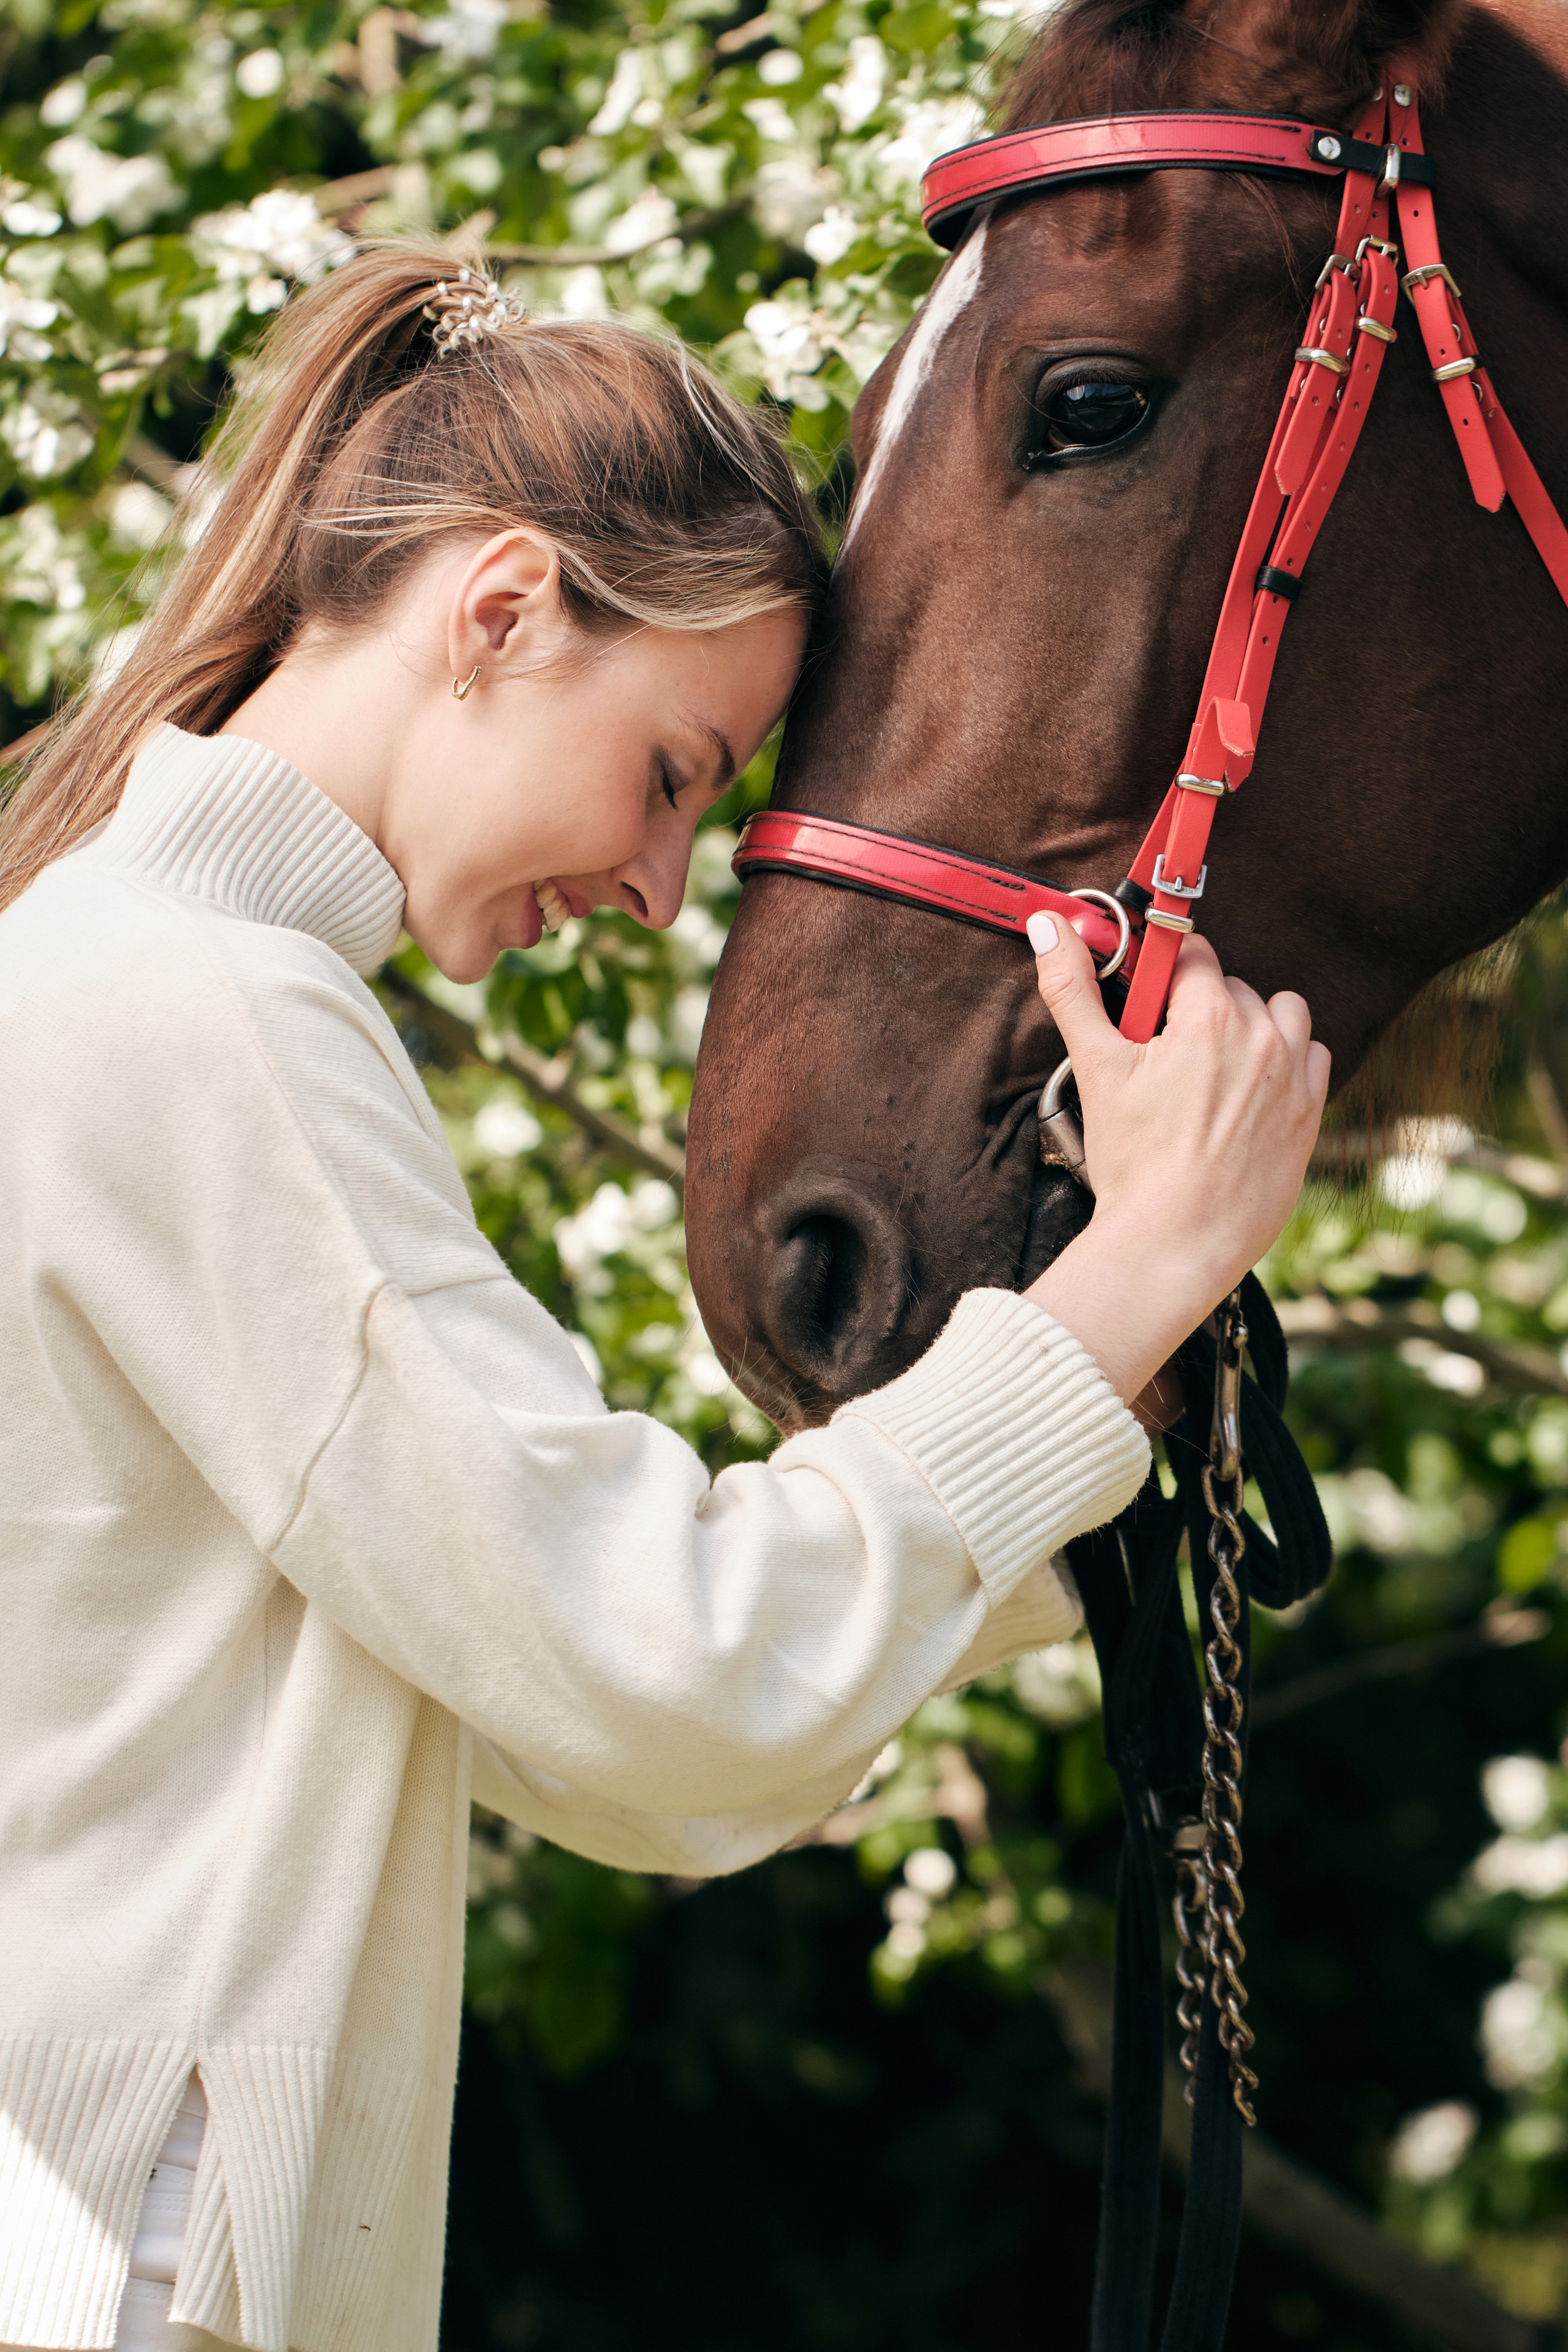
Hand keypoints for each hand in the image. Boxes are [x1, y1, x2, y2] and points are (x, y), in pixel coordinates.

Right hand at [1021, 915, 1329, 1406]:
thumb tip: (1048, 926)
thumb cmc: (1135, 1162)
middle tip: (1165, 1054)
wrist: (1178, 1243)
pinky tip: (1249, 1095)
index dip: (1165, 972)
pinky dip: (1286, 1064)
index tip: (1148, 998)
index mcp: (1210, 1015)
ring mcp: (1294, 1076)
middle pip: (1234, 987)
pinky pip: (1313, 1059)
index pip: (1194, 952)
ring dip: (1254, 1026)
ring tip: (1214, 1068)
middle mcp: (1263, 1036)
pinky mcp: (1311, 1114)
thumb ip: (1073, 990)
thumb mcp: (1096, 1069)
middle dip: (1201, 1007)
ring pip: (1283, 1015)